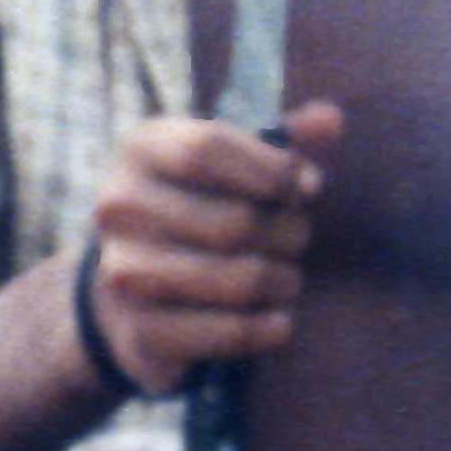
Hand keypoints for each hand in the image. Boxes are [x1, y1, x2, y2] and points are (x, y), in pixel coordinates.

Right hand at [80, 101, 335, 394]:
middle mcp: (118, 207)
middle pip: (237, 221)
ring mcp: (122, 271)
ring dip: (283, 281)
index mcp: (140, 150)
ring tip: (285, 278)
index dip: (275, 170)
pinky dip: (270, 328)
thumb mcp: (236, 165)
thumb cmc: (204, 209)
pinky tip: (277, 320)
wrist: (134, 290)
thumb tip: (332, 118)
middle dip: (290, 233)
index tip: (308, 187)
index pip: (210, 148)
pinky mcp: (141, 332)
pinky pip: (231, 332)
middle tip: (296, 239)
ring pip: (240, 278)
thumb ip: (286, 140)